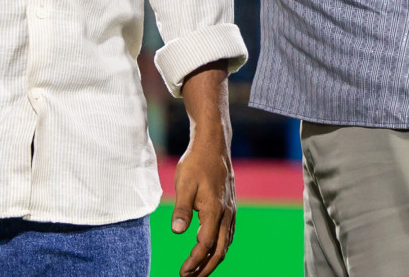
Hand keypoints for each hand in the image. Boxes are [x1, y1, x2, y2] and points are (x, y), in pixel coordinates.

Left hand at [172, 130, 235, 276]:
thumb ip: (181, 208)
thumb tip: (177, 232)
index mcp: (214, 211)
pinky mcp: (230, 207)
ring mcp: (231, 211)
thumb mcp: (184, 184)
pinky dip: (219, 247)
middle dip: (205, 268)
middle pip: (220, 250)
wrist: (214, 145)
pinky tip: (209, 249)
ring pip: (226, 244)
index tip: (182, 273)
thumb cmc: (196, 163)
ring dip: (212, 259)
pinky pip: (228, 234)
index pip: (206, 245)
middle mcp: (226, 214)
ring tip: (197, 269)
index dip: (194, 261)